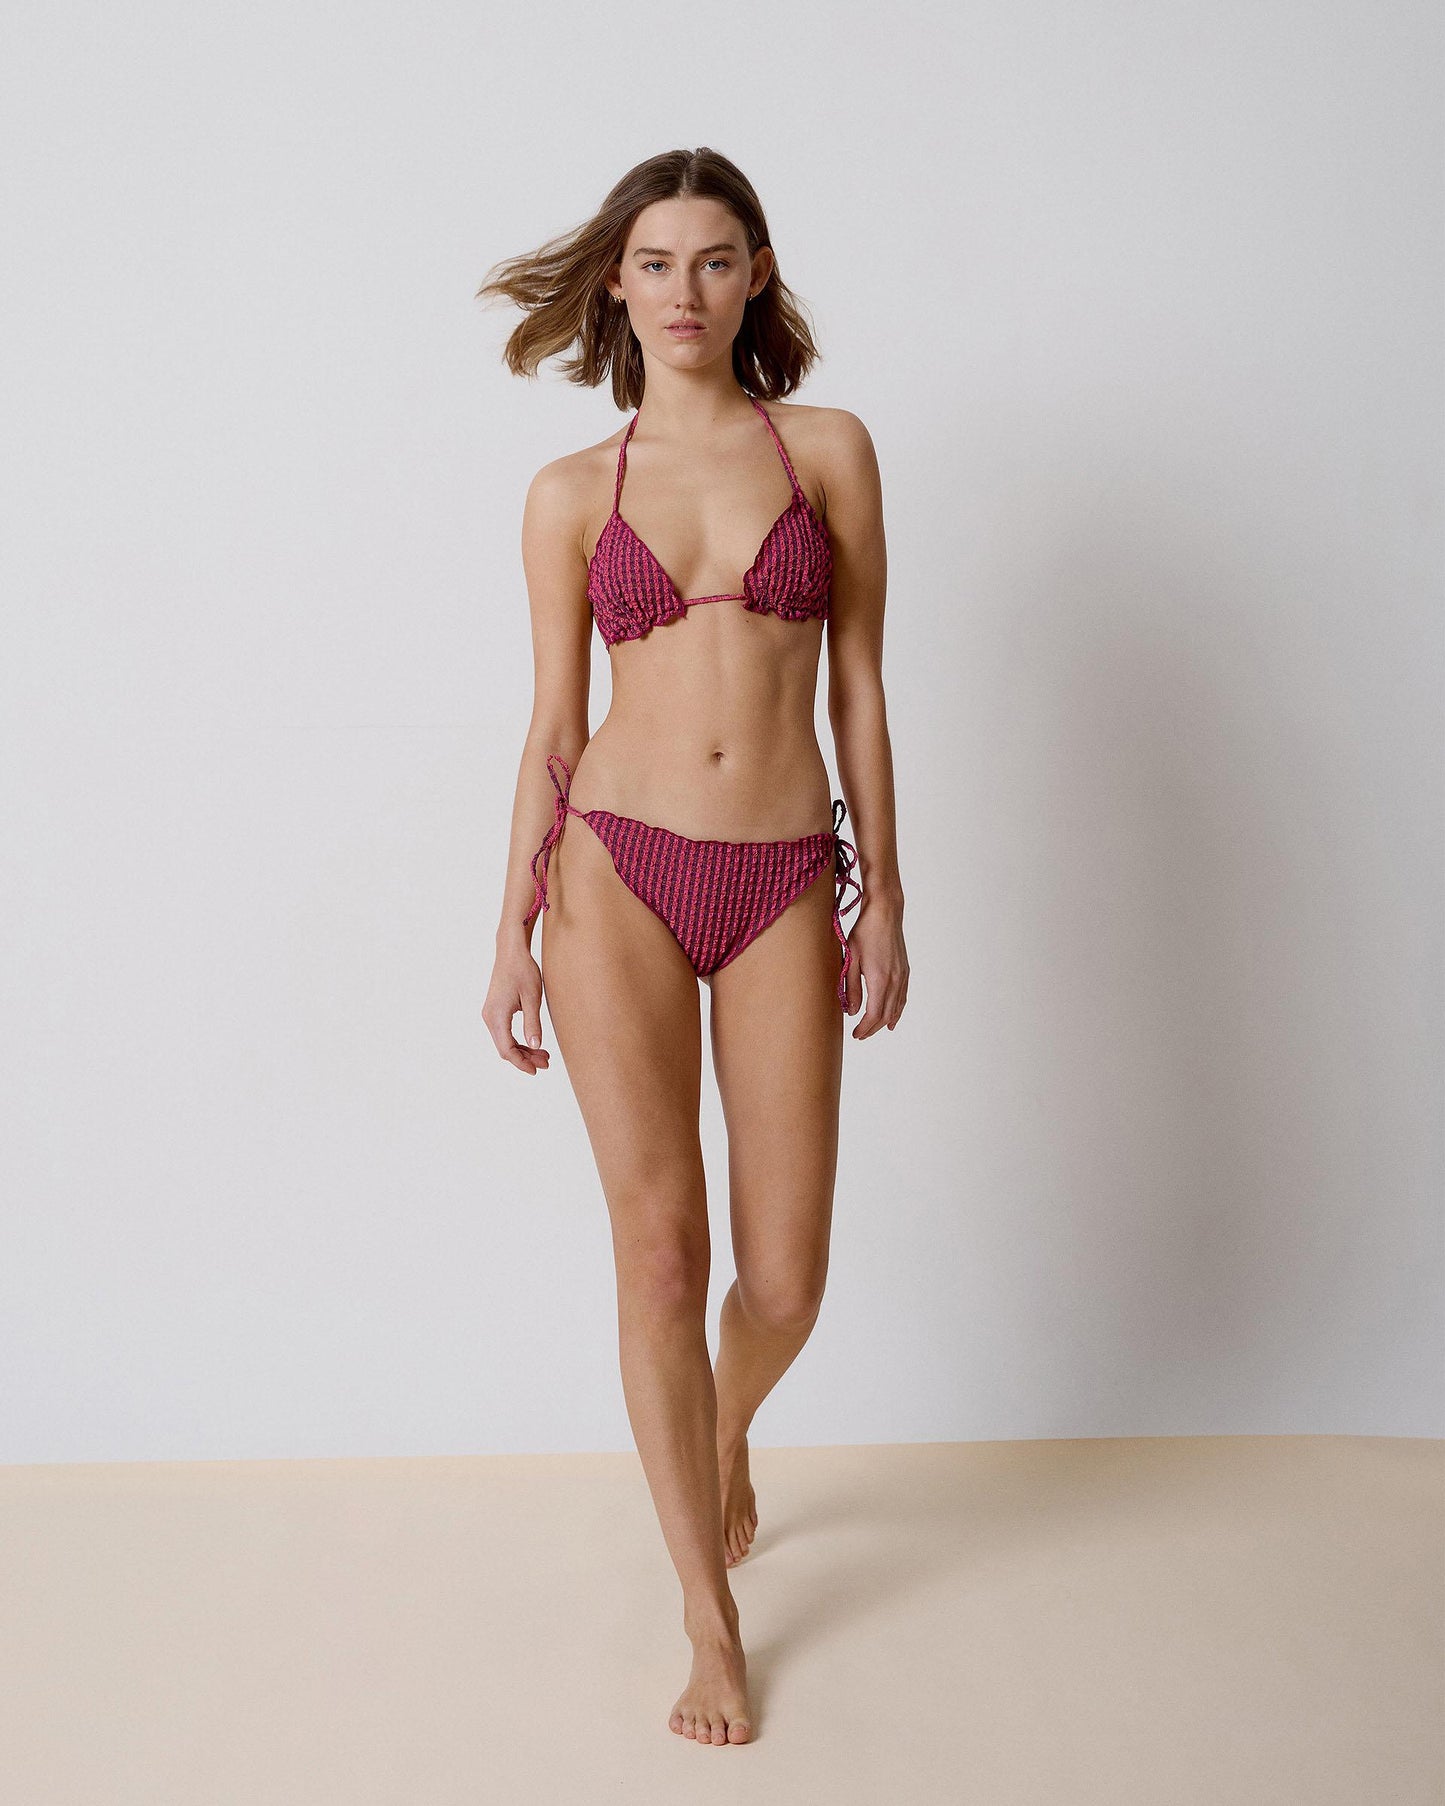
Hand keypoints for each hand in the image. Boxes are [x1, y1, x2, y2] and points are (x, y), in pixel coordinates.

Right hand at [482, 935, 551, 1073]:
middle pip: (504, 1048)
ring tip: (543, 1055)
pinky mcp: (495, 1010)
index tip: (536, 1070)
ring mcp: (491, 1014)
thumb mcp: (532, 998)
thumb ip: (533, 1024)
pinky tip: (533, 1042)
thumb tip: (535, 1046)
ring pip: (504, 1041)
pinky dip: (517, 1040)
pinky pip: (504, 1032)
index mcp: (497, 1016)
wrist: (511, 952)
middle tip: (546, 1062)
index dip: (521, 1063)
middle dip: (525, 1058)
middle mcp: (490, 1017)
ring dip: (522, 1050)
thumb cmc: (523, 971)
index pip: (506, 1049)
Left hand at [842, 895, 908, 1039]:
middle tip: (860, 1035)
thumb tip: (852, 1011)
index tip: (855, 1035)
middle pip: (886, 1015)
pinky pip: (902, 997)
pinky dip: (897, 1011)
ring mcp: (902, 976)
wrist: (885, 912)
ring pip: (896, 1008)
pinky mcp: (905, 970)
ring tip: (872, 1030)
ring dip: (884, 1022)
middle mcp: (894, 980)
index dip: (865, 1028)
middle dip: (873, 1028)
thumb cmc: (864, 931)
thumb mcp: (851, 959)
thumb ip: (852, 987)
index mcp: (880, 979)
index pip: (873, 1014)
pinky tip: (892, 1018)